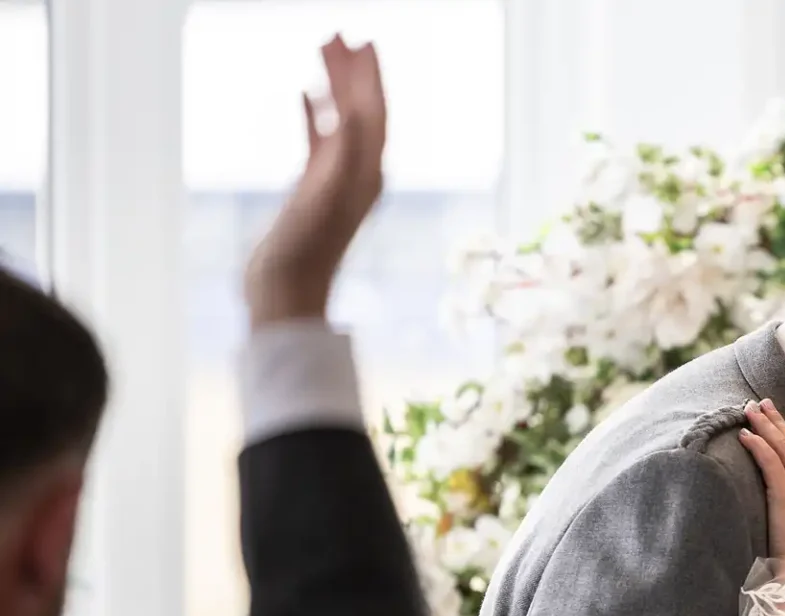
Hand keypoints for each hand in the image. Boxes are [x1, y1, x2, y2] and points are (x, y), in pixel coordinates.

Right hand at [245, 37, 387, 326]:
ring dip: (334, 84)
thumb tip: (355, 112)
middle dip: (353, 71)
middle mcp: (359, 174)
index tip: (364, 40)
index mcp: (368, 174)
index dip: (371, 77)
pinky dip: (314, 113)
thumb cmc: (303, 250)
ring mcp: (336, 181)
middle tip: (341, 33)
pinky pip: (318, 140)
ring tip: (322, 48)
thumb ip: (341, 153)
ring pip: (340, 120)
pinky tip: (303, 93)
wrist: (285, 290)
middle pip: (362, 111)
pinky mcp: (313, 189)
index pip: (374, 114)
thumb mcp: (323, 196)